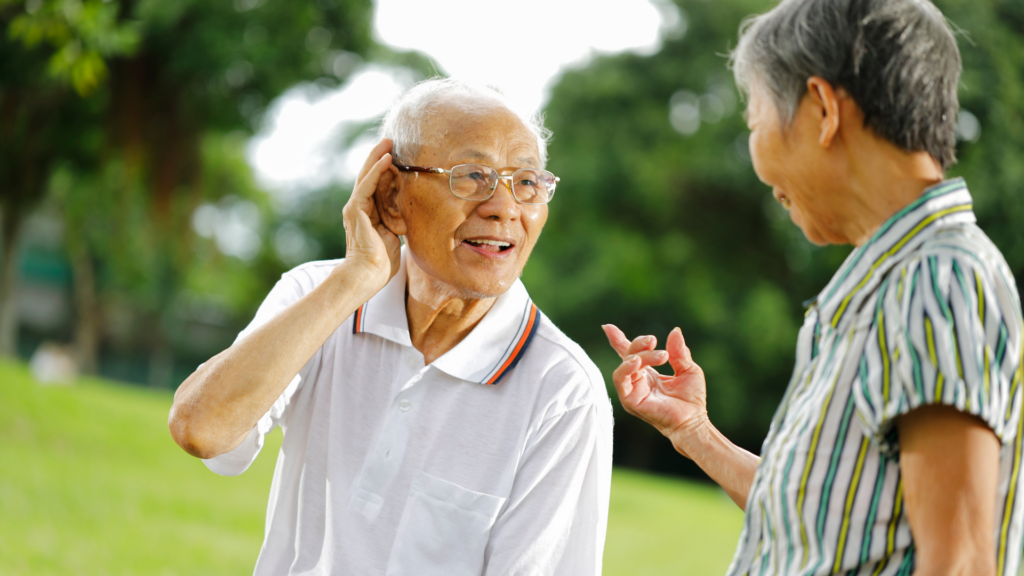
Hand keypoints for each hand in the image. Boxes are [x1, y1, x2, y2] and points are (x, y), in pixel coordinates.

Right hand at [342, 139, 401, 289]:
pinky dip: (376, 171)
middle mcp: (359, 207)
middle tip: (391, 140)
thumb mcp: (394, 237)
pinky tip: (386, 159)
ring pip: (366, 175)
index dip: (385, 169)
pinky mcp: (356, 210)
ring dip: (377, 157)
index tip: (397, 156)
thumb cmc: (382, 263)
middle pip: (369, 175)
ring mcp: (355, 207)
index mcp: (368, 213)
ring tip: (388, 142)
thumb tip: (412, 218)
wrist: (368, 275)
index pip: (376, 185)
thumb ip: (398, 224)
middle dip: (379, 157)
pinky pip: (367, 185)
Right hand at [602, 324, 708, 457]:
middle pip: (629, 355)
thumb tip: (674, 331)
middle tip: (655, 340)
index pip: (630, 353)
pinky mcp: (629, 400)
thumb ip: (679, 352)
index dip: (618, 340)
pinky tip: (637, 361)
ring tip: (660, 355)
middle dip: (639, 344)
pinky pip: (621, 380)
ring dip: (639, 355)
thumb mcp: (688, 369)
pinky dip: (626, 368)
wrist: (693, 420)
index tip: (607, 327)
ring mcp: (632, 391)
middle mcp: (637, 381)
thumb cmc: (691, 399)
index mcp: (648, 373)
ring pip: (625, 365)